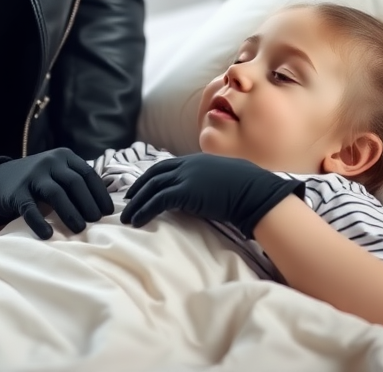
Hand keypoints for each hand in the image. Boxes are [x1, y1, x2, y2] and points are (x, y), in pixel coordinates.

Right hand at [0, 148, 113, 239]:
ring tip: (79, 229)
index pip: (87, 173)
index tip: (107, 212)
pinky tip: (48, 235)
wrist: (0, 180)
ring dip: (70, 212)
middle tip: (96, 222)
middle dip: (88, 204)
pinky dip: (40, 223)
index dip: (99, 193)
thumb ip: (77, 181)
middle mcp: (49, 162)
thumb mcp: (58, 172)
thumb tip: (105, 205)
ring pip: (55, 193)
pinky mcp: (17, 192)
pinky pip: (30, 208)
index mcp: (64, 156)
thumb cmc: (39, 180)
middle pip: (74, 183)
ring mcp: (32, 176)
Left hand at [120, 153, 304, 237]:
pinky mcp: (185, 191)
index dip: (150, 177)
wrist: (255, 191)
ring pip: (152, 188)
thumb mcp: (221, 180)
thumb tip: (202, 194)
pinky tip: (138, 220)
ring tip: (128, 216)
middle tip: (127, 200)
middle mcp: (186, 165)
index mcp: (194, 161)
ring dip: (137, 203)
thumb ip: (207, 182)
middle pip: (154, 174)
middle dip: (138, 187)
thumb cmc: (245, 189)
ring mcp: (185, 177)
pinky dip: (145, 210)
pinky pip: (158, 200)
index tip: (140, 187)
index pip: (165, 166)